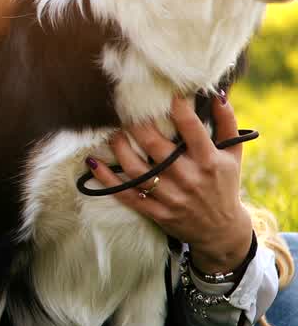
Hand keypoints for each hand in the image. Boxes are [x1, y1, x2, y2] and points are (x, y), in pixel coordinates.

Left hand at [88, 94, 253, 272]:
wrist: (221, 230)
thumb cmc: (224, 184)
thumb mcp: (233, 155)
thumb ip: (227, 124)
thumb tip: (217, 95)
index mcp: (208, 160)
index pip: (191, 128)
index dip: (177, 108)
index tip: (164, 94)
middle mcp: (188, 177)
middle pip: (155, 146)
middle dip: (137, 124)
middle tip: (126, 110)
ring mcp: (170, 196)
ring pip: (136, 168)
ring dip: (119, 148)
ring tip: (113, 133)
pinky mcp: (156, 211)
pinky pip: (126, 194)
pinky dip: (107, 179)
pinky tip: (93, 163)